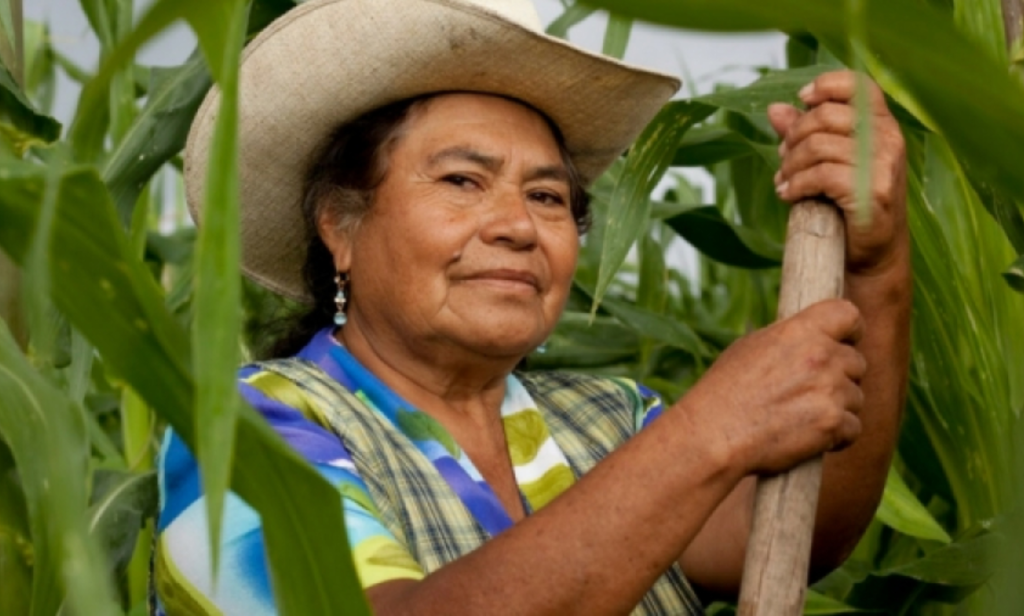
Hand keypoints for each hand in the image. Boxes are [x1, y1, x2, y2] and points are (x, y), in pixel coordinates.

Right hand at [680, 299, 866, 475]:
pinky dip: (837, 436)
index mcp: (800, 331)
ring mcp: (830, 390)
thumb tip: (810, 339)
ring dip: (838, 408)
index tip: (844, 342)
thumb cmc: (724, 392)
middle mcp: (821, 356)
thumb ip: (790, 340)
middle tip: (811, 392)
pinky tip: (810, 437)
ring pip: (856, 397)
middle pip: (857, 361)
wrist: (715, 434)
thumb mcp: (751, 347)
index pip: (849, 315)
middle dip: (841, 377)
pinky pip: (853, 427)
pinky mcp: (833, 423)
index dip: (850, 331)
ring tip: (802, 417)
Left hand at [767, 70, 907, 277]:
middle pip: (825, 116)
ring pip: (818, 146)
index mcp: (881, 124)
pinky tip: (788, 194)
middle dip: (793, 138)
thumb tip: (774, 108)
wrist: (872, 254)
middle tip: (783, 160)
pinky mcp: (872, 191)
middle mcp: (888, 138)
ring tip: (785, 181)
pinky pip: (821, 175)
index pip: (857, 85)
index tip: (802, 100)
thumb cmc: (848, 204)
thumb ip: (804, 133)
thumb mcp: (827, 162)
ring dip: (790, 165)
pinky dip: (796, 184)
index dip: (825, 86)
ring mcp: (883, 165)